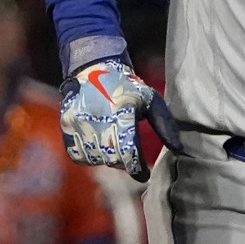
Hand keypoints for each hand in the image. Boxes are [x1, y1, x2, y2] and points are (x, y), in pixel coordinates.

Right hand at [59, 58, 182, 181]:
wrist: (96, 68)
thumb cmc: (128, 87)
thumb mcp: (151, 100)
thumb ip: (164, 125)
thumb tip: (178, 149)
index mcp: (123, 112)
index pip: (129, 152)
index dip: (137, 168)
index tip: (144, 174)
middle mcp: (99, 119)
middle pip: (113, 158)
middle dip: (124, 162)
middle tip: (129, 155)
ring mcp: (79, 123)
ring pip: (95, 159)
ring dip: (106, 159)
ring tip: (113, 144)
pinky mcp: (66, 125)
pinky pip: (77, 155)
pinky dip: (89, 156)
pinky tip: (98, 146)